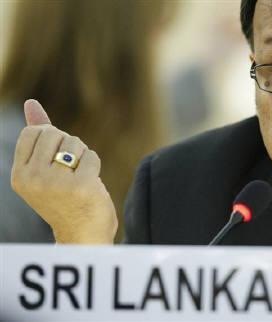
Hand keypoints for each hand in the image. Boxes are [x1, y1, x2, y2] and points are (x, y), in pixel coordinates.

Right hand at [11, 99, 116, 243]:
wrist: (82, 235)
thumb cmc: (65, 199)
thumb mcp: (44, 168)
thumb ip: (38, 136)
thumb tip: (31, 103)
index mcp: (19, 175)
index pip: (34, 132)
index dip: (51, 139)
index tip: (55, 160)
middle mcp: (33, 179)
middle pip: (55, 133)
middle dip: (68, 146)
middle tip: (69, 171)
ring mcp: (56, 183)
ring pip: (74, 143)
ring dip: (82, 156)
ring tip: (78, 179)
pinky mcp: (81, 186)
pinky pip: (91, 156)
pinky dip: (94, 166)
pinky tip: (90, 184)